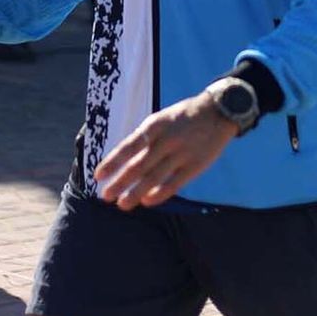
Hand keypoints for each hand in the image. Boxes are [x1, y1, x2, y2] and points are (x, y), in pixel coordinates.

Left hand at [95, 91, 238, 209]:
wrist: (219, 111)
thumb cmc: (183, 117)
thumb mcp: (161, 119)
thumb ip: (144, 138)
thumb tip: (123, 159)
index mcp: (155, 125)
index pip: (129, 146)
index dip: (112, 162)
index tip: (98, 175)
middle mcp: (166, 140)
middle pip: (138, 165)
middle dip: (120, 182)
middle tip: (105, 196)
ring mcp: (181, 153)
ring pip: (154, 177)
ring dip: (136, 192)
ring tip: (122, 204)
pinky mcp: (195, 165)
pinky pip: (174, 183)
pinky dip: (160, 193)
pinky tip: (147, 202)